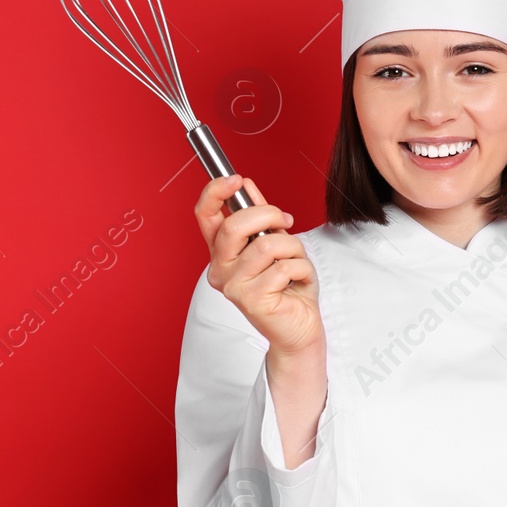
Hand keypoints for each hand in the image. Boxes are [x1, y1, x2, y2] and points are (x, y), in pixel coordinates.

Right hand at [195, 173, 324, 357]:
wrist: (299, 327)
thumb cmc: (288, 287)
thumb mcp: (276, 244)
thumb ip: (260, 217)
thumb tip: (246, 186)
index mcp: (221, 253)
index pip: (205, 216)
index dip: (216, 192)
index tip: (237, 179)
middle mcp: (220, 270)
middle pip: (235, 226)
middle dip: (268, 214)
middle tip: (285, 220)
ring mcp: (233, 286)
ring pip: (266, 245)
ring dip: (293, 247)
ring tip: (296, 261)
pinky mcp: (252, 300)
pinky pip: (283, 267)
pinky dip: (302, 268)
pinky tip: (299, 280)